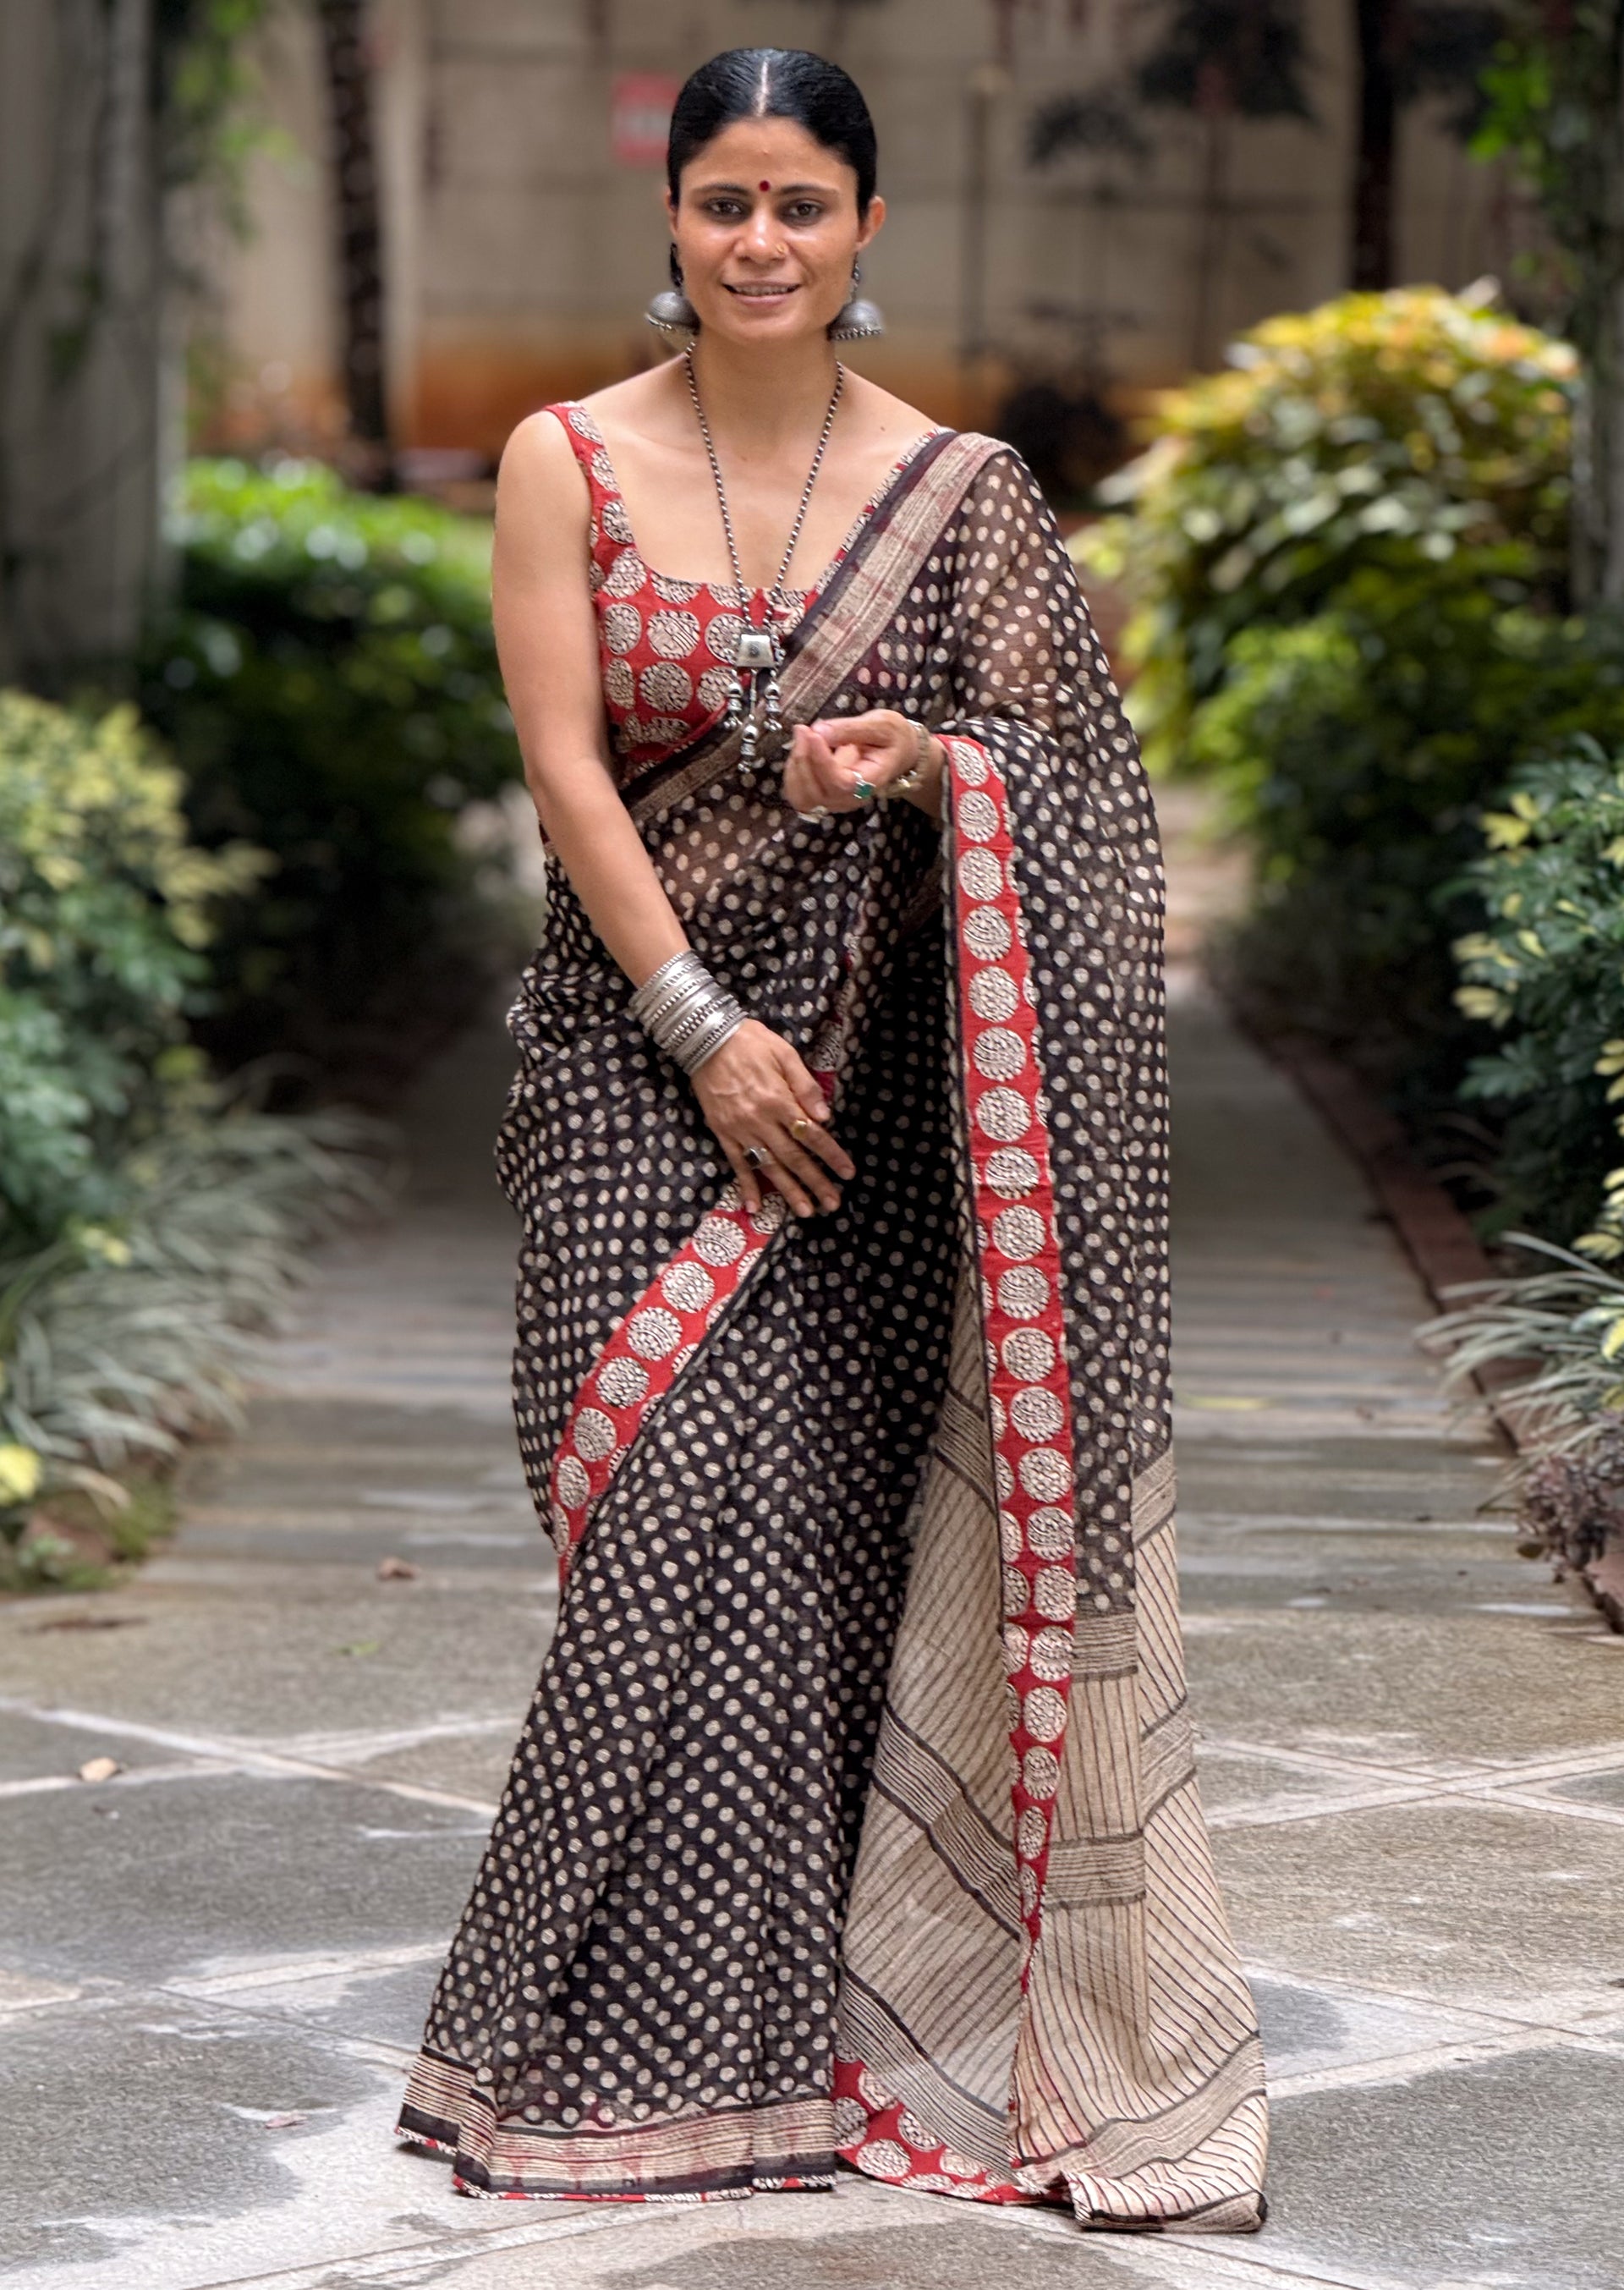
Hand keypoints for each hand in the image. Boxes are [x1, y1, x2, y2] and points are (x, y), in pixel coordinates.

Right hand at [690, 1018, 855, 1217]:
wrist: (705, 1039)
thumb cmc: (750, 1042)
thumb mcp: (784, 1053)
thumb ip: (804, 1085)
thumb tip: (824, 1117)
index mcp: (779, 1100)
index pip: (811, 1134)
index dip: (831, 1155)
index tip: (847, 1173)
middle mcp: (760, 1120)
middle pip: (793, 1157)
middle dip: (815, 1182)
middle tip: (832, 1204)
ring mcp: (740, 1130)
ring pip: (768, 1166)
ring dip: (788, 1191)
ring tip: (805, 1211)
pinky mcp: (722, 1132)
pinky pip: (737, 1163)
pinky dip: (746, 1185)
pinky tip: (755, 1206)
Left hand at [782, 709, 942, 817]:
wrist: (897, 752)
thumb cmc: (892, 738)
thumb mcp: (881, 725)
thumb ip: (851, 728)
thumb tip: (819, 730)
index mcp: (870, 782)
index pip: (840, 782)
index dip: (822, 760)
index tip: (813, 733)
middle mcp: (851, 798)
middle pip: (817, 793)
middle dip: (804, 759)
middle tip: (804, 729)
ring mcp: (836, 801)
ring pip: (802, 797)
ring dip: (795, 766)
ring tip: (802, 736)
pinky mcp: (823, 796)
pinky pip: (797, 794)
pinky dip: (792, 771)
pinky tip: (800, 749)